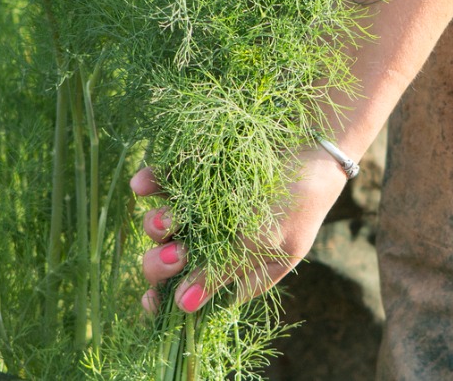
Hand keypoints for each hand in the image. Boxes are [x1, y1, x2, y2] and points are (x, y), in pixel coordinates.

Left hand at [131, 148, 347, 312]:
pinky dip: (148, 185)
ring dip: (155, 226)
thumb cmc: (297, 203)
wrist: (311, 146)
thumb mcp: (265, 243)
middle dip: (161, 263)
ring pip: (160, 227)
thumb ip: (222, 271)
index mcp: (233, 270)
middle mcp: (210, 243)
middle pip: (168, 263)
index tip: (151, 299)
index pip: (190, 295)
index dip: (165, 300)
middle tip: (175, 254)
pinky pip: (160, 184)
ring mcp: (199, 210)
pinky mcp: (192, 176)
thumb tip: (184, 306)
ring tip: (163, 219)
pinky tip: (141, 186)